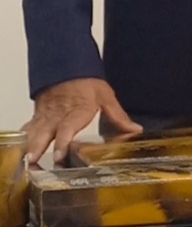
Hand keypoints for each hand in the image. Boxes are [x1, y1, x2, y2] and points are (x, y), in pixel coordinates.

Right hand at [23, 78, 142, 163]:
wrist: (69, 64)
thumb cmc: (88, 82)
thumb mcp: (106, 97)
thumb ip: (119, 117)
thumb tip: (135, 130)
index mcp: (77, 112)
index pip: (67, 128)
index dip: (63, 142)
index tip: (59, 155)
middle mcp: (59, 116)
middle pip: (45, 133)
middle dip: (39, 148)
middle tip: (34, 162)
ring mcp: (46, 115)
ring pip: (34, 131)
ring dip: (29, 146)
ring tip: (26, 160)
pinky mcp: (38, 115)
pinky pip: (28, 127)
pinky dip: (23, 138)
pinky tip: (20, 149)